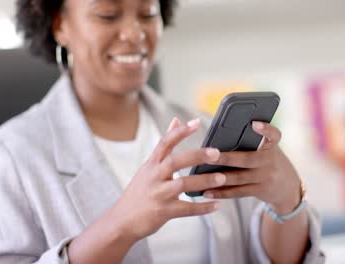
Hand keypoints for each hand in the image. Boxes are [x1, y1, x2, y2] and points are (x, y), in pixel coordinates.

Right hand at [111, 117, 225, 240]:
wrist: (122, 221)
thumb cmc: (139, 192)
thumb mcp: (148, 167)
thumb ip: (164, 147)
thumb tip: (176, 121)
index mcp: (151, 164)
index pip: (165, 143)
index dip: (180, 132)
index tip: (197, 123)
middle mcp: (154, 177)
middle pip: (175, 161)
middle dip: (196, 156)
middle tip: (216, 153)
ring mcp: (158, 194)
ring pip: (183, 184)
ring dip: (204, 181)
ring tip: (222, 178)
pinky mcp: (163, 212)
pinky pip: (187, 209)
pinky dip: (203, 207)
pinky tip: (216, 205)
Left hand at [204, 121, 301, 213]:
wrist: (287, 186)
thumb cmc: (267, 159)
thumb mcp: (267, 148)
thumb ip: (251, 141)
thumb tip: (219, 136)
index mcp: (271, 145)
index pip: (274, 135)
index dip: (266, 129)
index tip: (254, 124)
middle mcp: (270, 161)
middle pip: (248, 159)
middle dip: (227, 158)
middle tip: (209, 155)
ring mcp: (265, 178)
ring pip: (240, 177)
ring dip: (219, 177)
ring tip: (202, 175)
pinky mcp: (260, 191)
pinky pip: (238, 192)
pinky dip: (222, 192)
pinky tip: (206, 192)